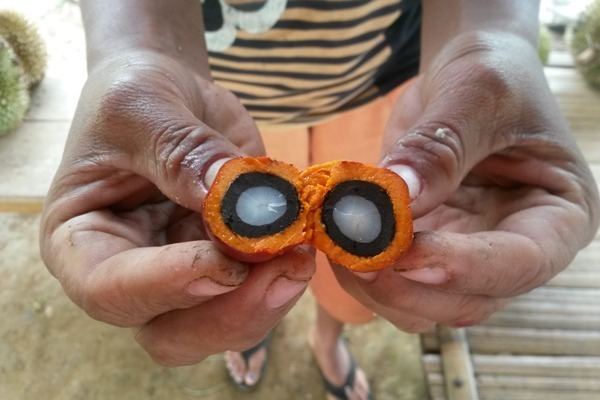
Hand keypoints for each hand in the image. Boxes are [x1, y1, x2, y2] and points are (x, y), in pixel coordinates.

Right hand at [39, 51, 314, 364]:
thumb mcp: (139, 106)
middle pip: (171, 333)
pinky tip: (304, 245)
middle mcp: (131, 274)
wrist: (171, 95)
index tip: (223, 259)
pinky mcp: (229, 263)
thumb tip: (227, 196)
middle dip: (229, 313)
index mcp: (81, 242)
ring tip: (300, 255)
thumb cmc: (134, 97)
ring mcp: (184, 276)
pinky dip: (284, 276)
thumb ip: (177, 151)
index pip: (107, 289)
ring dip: (267, 301)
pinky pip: (257, 293)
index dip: (166, 284)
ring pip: (222, 325)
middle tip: (280, 270)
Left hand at [331, 32, 599, 331]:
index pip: (522, 263)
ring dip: (376, 287)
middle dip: (408, 287)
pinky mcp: (423, 251)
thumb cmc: (493, 77)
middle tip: (357, 254)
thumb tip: (400, 198)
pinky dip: (359, 271)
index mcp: (557, 216)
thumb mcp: (477, 95)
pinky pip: (391, 283)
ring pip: (423, 306)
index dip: (464, 267)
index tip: (406, 251)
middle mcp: (512, 249)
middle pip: (467, 303)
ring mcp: (465, 256)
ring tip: (340, 241)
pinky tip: (337, 238)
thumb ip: (441, 148)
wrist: (465, 77)